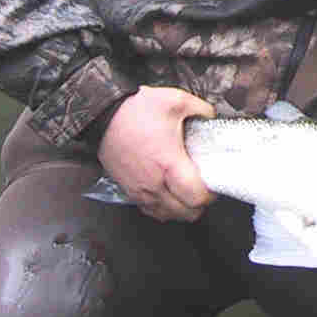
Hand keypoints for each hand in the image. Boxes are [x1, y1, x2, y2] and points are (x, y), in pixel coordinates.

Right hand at [98, 86, 216, 222]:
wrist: (103, 115)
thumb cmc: (136, 110)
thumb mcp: (176, 101)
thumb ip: (201, 109)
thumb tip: (211, 116)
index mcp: (169, 163)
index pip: (196, 197)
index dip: (210, 194)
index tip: (213, 183)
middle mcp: (154, 182)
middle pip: (185, 213)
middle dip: (199, 204)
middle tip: (203, 188)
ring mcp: (139, 189)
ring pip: (167, 215)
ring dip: (181, 209)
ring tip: (187, 193)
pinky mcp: (128, 189)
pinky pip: (150, 210)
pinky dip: (163, 209)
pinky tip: (169, 195)